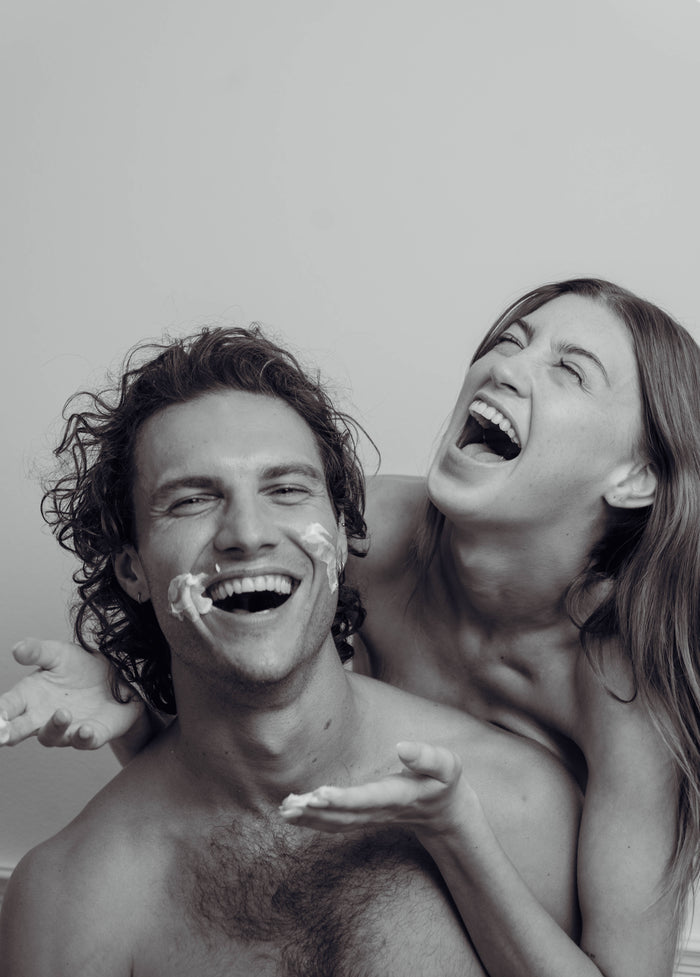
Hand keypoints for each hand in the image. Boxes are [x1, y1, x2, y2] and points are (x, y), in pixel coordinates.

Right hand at [0, 638, 144, 748]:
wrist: (117, 676)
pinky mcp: (92, 734)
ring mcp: (66, 729)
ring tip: (63, 713)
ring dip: (55, 727)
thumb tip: (16, 648)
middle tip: (3, 736)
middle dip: (10, 734)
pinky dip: (84, 737)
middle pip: (20, 730)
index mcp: (29, 697)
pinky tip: (85, 729)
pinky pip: (85, 741)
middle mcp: (43, 718)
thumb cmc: (80, 667)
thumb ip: (37, 651)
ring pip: (53, 736)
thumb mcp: (58, 653)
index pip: (7, 708)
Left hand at [279, 741, 470, 834]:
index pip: (368, 799)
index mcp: (401, 796)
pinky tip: (292, 814)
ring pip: (337, 823)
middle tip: (291, 805)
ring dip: (310, 819)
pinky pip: (336, 824)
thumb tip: (402, 747)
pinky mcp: (364, 820)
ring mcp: (372, 819)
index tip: (320, 795)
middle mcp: (382, 812)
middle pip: (346, 815)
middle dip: (317, 812)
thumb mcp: (447, 766)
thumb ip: (427, 757)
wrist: (445, 813)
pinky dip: (313, 821)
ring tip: (285, 810)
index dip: (344, 799)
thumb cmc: (444, 782)